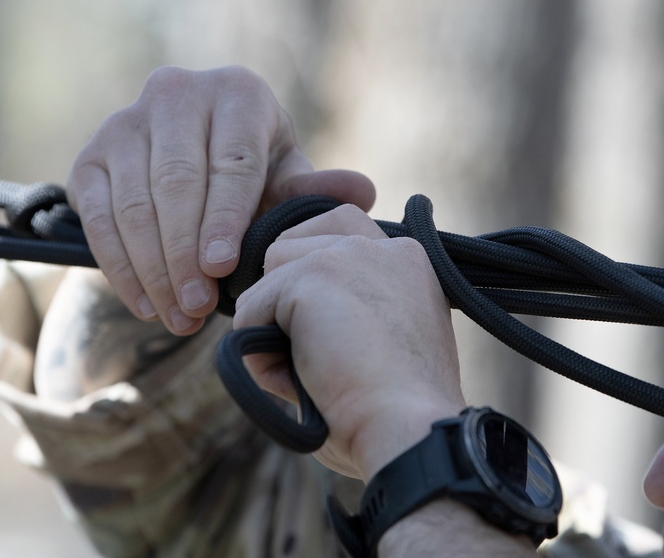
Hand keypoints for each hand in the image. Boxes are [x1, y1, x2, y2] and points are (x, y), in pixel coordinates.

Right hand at [67, 66, 375, 333]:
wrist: (195, 153)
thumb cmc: (255, 169)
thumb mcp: (286, 174)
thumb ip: (315, 190)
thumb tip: (363, 192)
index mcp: (236, 92)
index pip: (231, 161)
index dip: (226, 219)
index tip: (223, 268)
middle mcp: (175, 92)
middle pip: (176, 182)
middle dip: (186, 253)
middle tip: (199, 306)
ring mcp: (124, 122)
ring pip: (134, 203)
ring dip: (153, 268)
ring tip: (177, 316)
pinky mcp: (89, 156)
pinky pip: (97, 216)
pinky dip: (119, 265)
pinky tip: (144, 303)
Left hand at [232, 205, 464, 480]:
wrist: (411, 433)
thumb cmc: (400, 416)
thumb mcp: (386, 347)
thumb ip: (353, 315)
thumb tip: (290, 318)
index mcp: (409, 263)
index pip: (343, 229)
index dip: (316, 270)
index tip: (319, 318)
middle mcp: (383, 247)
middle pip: (296, 241)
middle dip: (286, 289)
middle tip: (306, 348)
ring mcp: (348, 254)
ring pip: (269, 271)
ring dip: (273, 325)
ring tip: (310, 375)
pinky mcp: (312, 274)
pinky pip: (251, 310)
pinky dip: (261, 359)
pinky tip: (300, 385)